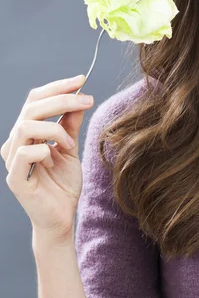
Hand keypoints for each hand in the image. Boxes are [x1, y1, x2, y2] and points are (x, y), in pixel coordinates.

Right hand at [2, 75, 94, 241]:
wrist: (62, 217)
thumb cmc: (63, 183)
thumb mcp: (71, 146)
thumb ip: (70, 123)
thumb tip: (80, 96)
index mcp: (26, 132)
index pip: (35, 99)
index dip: (57, 87)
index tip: (82, 80)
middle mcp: (15, 143)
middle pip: (31, 108)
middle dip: (62, 99)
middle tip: (88, 100)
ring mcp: (12, 161)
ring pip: (26, 126)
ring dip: (55, 129)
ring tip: (70, 144)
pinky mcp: (16, 179)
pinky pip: (25, 154)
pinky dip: (46, 151)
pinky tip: (56, 160)